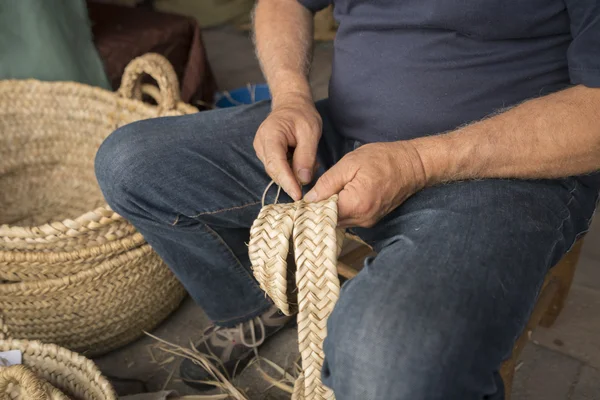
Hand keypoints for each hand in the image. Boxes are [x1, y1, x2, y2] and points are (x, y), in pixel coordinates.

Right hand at [254, 94, 321, 199]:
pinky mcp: (265, 153)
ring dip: (293, 173)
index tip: (297, 195)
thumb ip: (306, 156)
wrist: (291, 104)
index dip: (287, 181)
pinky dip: (291, 169)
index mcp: (271, 135)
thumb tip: (303, 180)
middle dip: (292, 179)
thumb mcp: (310, 132)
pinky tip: (302, 161)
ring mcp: (261, 149)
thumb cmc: (302, 114)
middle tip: (312, 174)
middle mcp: (261, 143)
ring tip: (310, 162)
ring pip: (276, 171)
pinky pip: (277, 167)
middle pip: (274, 170)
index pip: (276, 164)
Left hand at [304, 141, 426, 226]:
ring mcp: (368, 221)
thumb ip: (327, 183)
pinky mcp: (372, 218)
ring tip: (321, 195)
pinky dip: (341, 209)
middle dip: (318, 210)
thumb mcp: (349, 164)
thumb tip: (309, 199)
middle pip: (330, 220)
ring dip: (329, 210)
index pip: (323, 214)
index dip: (309, 208)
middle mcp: (362, 218)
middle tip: (307, 197)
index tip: (299, 202)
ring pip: (339, 220)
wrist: (412, 165)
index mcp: (355, 204)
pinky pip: (350, 217)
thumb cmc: (383, 159)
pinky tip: (337, 197)